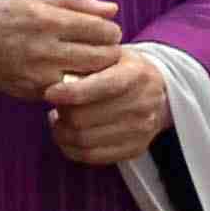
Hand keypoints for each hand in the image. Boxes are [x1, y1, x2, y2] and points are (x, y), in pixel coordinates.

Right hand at [0, 0, 123, 98]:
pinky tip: (65, 73)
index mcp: (47, 19)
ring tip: (86, 61)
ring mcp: (35, 75)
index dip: (110, 30)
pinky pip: (64, 94)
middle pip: (101, 58)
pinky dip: (73, 85)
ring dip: (93, 72)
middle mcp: (44, 50)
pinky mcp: (26, 92)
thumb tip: (111, 9)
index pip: (103, 31)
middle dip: (108, 51)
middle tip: (100, 46)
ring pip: (87, 80)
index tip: (104, 29)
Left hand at [43, 49, 174, 171]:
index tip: (50, 93)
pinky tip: (67, 134)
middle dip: (62, 112)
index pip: (101, 87)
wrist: (159, 90)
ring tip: (59, 119)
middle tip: (56, 104)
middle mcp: (144, 104)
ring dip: (62, 131)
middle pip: (84, 117)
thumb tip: (58, 83)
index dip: (71, 93)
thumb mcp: (110, 54)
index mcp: (137, 74)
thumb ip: (87, 64)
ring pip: (83, 139)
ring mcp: (141, 130)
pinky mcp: (134, 149)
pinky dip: (70, 148)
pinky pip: (91, 156)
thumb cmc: (124, 69)